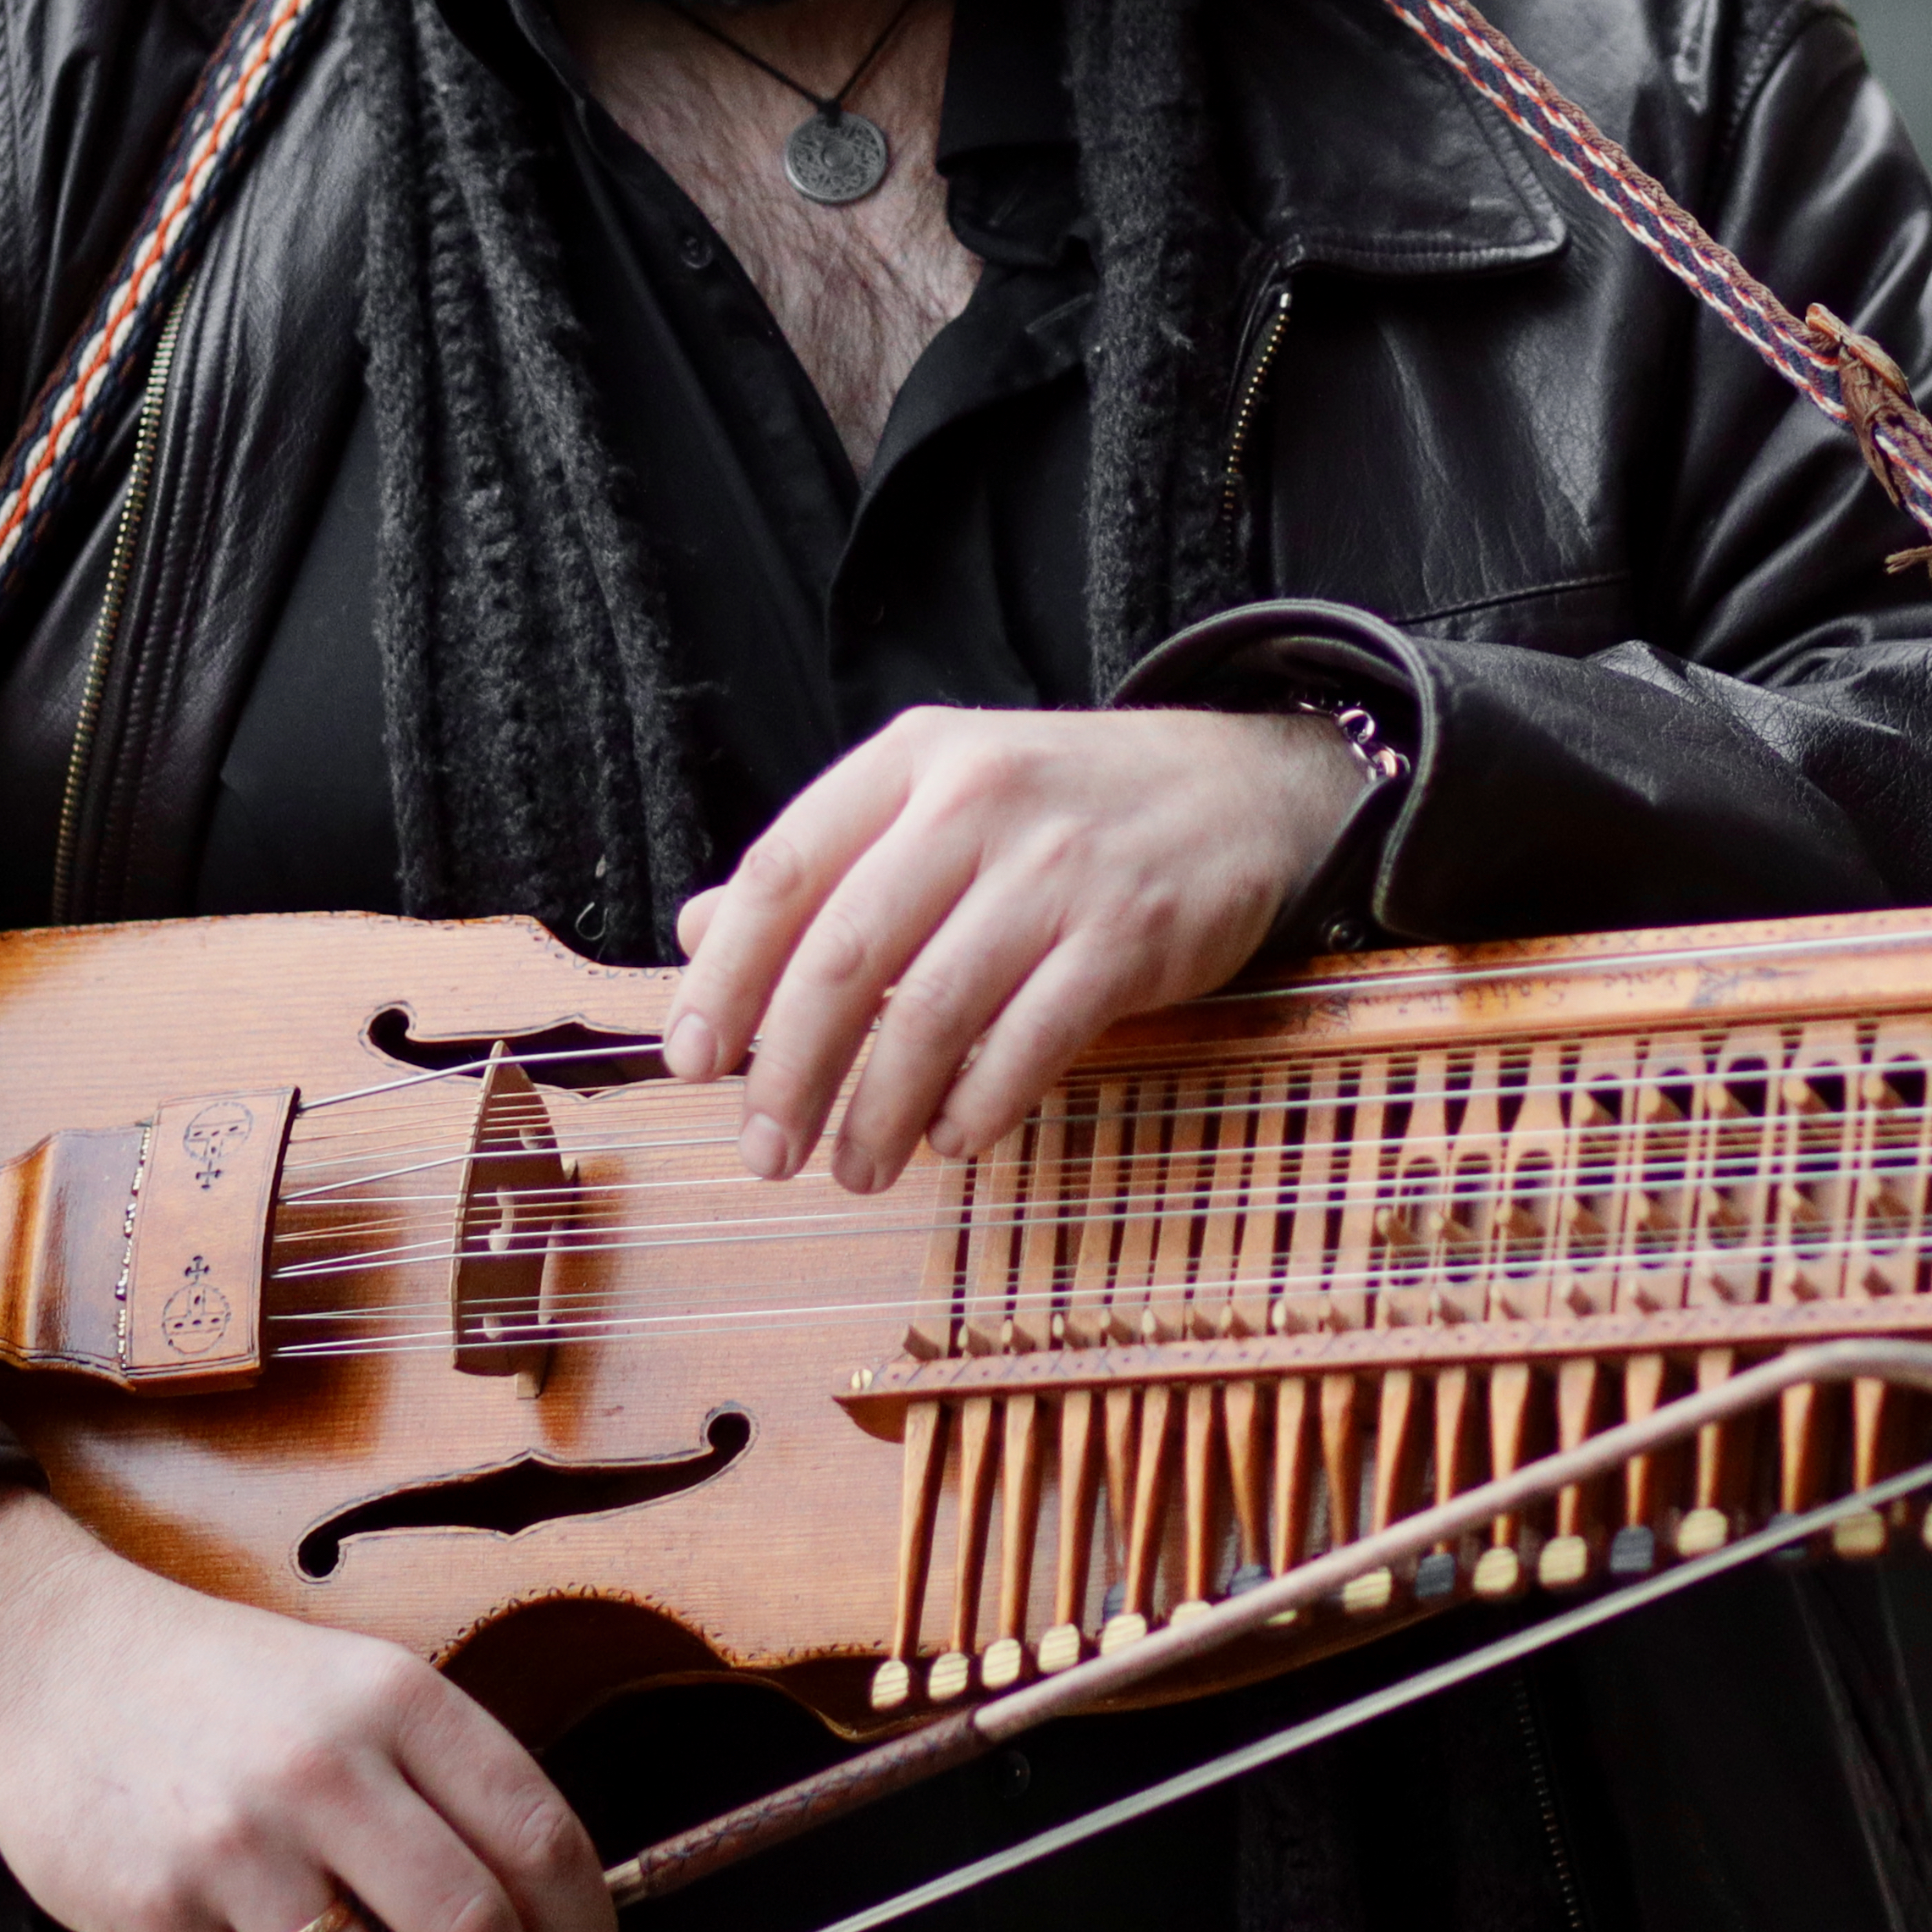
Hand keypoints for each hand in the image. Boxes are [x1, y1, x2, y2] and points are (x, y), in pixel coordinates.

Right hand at [0, 1486, 611, 1931]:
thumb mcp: (356, 1685)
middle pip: (472, 1931)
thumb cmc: (224, 1685)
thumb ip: (442, 1780)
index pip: (538, 1835)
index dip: (583, 1928)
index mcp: (396, 1698)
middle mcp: (324, 1768)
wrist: (54, 1661)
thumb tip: (538, 1908)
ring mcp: (235, 1847)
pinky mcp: (155, 1915)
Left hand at [658, 706, 1369, 1190]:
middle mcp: (978, 801)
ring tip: (854, 1170)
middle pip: (847, 953)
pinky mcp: (1131, 934)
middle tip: (765, 1153)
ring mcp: (1060, 867)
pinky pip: (1031, 1040)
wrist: (1239, 788)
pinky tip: (951, 1138)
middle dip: (790, 1070)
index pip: (783, 870)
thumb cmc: (1062, 811)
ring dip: (878, 1112)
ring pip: (934, 1011)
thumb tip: (697, 935)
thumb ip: (825, 867)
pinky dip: (978, 1105)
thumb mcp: (937, 800)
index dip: (725, 976)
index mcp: (912, 761)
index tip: (693, 1062)